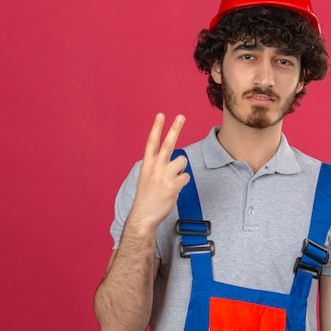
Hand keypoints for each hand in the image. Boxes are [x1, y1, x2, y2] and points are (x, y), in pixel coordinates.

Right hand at [128, 113, 189, 228]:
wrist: (144, 215)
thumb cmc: (147, 196)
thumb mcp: (146, 177)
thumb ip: (158, 165)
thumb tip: (177, 160)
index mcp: (147, 164)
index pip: (152, 142)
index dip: (157, 127)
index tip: (161, 115)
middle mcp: (155, 167)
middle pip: (168, 143)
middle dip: (175, 128)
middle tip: (181, 116)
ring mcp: (164, 175)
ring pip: (182, 161)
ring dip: (181, 169)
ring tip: (172, 180)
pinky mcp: (173, 185)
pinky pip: (186, 177)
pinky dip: (182, 182)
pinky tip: (174, 189)